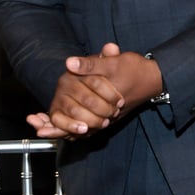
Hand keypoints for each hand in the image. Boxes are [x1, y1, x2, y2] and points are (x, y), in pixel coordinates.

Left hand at [28, 42, 159, 138]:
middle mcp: (105, 113)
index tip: (40, 127)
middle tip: (39, 131)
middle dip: (57, 130)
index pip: (77, 118)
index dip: (58, 123)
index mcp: (103, 101)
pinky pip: (92, 125)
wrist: (155, 78)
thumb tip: (68, 63)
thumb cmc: (135, 69)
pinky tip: (65, 128)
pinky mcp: (111, 115)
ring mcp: (108, 116)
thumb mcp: (113, 63)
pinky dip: (77, 127)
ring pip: (84, 128)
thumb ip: (91, 64)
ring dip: (64, 129)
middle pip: (78, 127)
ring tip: (44, 131)